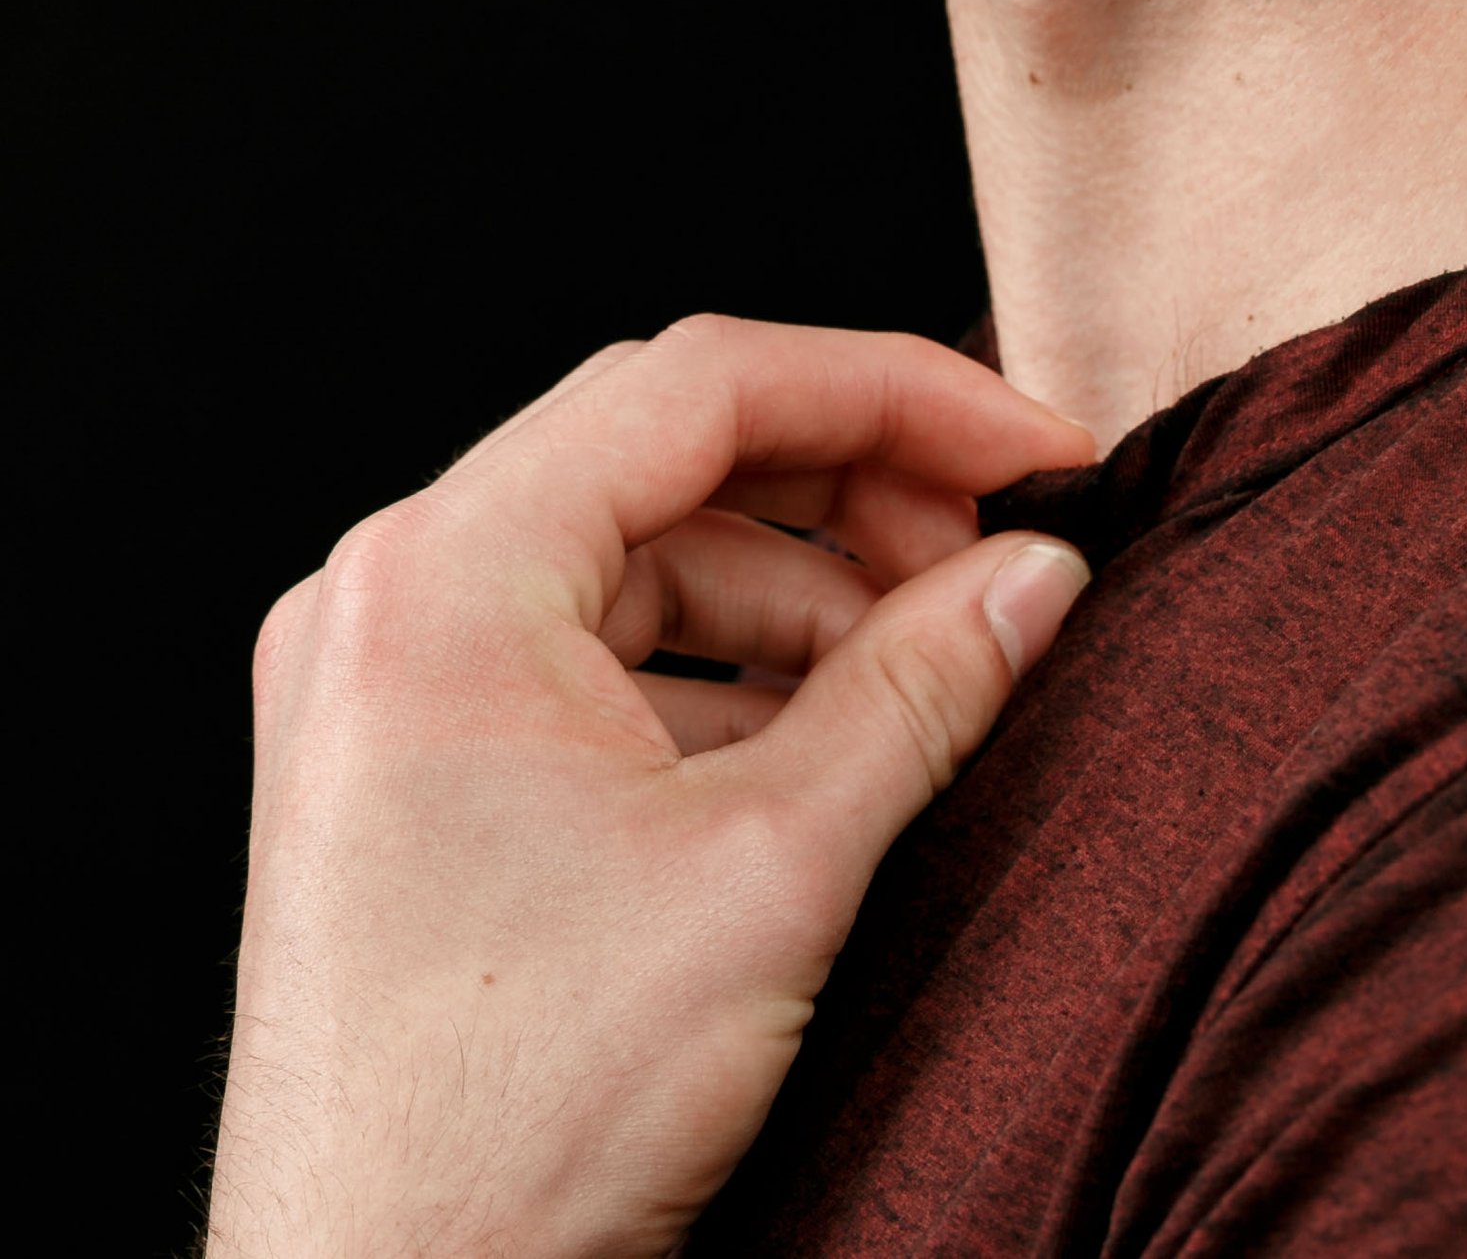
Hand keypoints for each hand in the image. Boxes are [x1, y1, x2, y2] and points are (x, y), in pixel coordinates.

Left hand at [205, 316, 1092, 1258]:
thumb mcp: (772, 873)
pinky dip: (727, 681)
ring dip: (804, 597)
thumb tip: (1043, 573)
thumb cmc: (520, 1125)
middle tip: (1002, 555)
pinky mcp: (405, 780)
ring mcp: (381, 692)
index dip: (898, 394)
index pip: (702, 384)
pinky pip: (592, 661)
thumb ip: (924, 688)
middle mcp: (385, 602)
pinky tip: (833, 752)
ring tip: (933, 673)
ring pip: (640, 562)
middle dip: (857, 493)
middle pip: (667, 457)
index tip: (1036, 447)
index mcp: (438, 576)